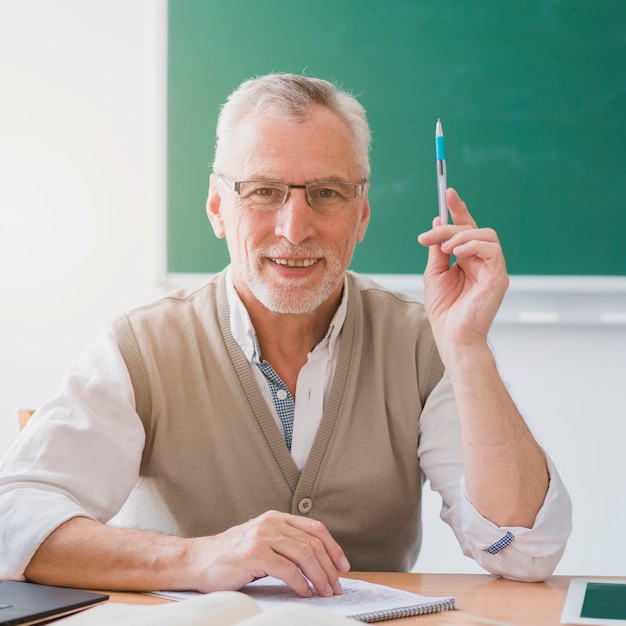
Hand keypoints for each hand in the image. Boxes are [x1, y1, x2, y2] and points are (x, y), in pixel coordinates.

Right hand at [187, 510, 349, 597]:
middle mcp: (271, 523)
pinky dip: (301, 583)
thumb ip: (284, 543)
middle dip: (329, 567)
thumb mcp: (261, 540)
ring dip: (320, 577)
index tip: (343, 565)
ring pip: (304, 555)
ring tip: (325, 592)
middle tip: (336, 586)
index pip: (314, 528)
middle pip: (313, 543)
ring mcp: (262, 537)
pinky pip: (287, 570)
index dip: (333, 547)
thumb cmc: (230, 556)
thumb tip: (316, 562)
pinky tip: (305, 593)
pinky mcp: (254, 554)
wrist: (197, 560)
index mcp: (276, 517)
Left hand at [417, 188, 508, 350]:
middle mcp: (482, 260)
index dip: (458, 209)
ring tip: (445, 250)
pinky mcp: (499, 277)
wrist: (450, 334)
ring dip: (461, 236)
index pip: (466, 228)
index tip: (448, 193)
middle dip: (449, 227)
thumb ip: (437, 249)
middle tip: (427, 237)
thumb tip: (437, 222)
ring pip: (485, 235)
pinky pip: (492, 250)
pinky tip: (458, 253)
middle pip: (473, 229)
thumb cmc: (444, 309)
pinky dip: (474, 246)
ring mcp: (492, 268)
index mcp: (467, 258)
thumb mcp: (435, 273)